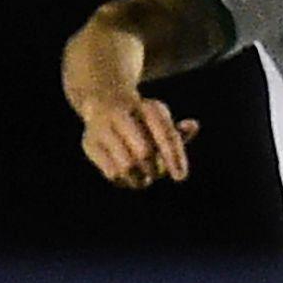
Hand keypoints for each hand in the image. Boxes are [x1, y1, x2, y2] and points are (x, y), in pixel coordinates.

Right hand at [78, 93, 195, 188]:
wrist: (102, 103)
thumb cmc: (142, 121)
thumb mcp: (162, 124)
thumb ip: (177, 133)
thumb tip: (193, 126)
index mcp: (145, 107)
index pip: (164, 133)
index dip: (174, 156)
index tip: (180, 177)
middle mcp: (121, 113)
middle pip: (144, 152)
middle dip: (155, 169)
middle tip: (156, 172)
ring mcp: (102, 127)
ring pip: (127, 165)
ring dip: (140, 177)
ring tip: (143, 176)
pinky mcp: (89, 143)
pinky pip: (112, 172)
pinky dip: (124, 179)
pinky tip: (128, 175)